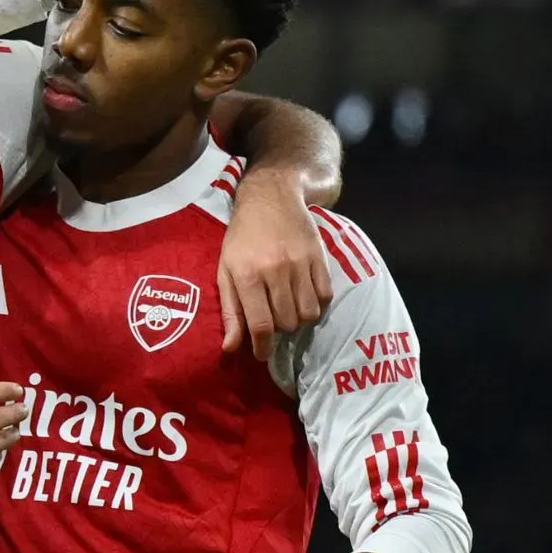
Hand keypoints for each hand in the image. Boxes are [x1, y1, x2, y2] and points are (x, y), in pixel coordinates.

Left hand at [218, 170, 332, 360]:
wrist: (271, 198)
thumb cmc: (242, 238)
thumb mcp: (225, 270)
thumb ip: (230, 310)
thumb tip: (231, 348)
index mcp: (247, 275)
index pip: (261, 325)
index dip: (262, 347)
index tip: (261, 354)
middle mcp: (275, 271)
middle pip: (287, 323)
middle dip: (279, 330)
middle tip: (272, 320)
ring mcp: (301, 264)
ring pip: (309, 314)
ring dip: (299, 320)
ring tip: (288, 309)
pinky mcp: (320, 258)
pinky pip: (326, 297)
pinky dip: (317, 304)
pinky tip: (305, 297)